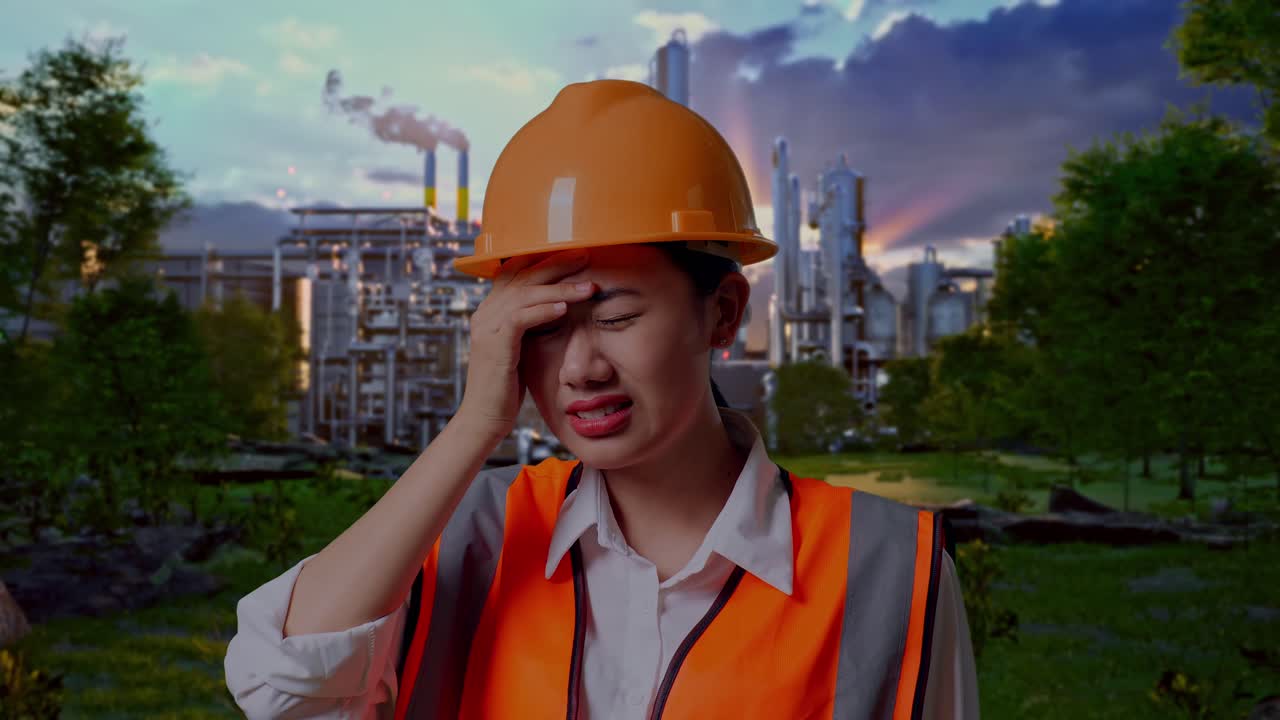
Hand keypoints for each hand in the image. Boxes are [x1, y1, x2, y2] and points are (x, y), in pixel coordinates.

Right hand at [457, 249, 594, 439]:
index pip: (514, 271)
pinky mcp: (494, 344)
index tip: (574, 254)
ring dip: (561, 288)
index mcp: (490, 310)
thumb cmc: (506, 388)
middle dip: (556, 264)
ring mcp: (487, 327)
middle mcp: (485, 312)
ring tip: (589, 287)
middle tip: (587, 256)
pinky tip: (564, 308)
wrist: (484, 419)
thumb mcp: (520, 348)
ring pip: (525, 294)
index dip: (542, 259)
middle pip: (522, 275)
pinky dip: (544, 310)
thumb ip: (531, 326)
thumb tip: (557, 309)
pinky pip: (521, 318)